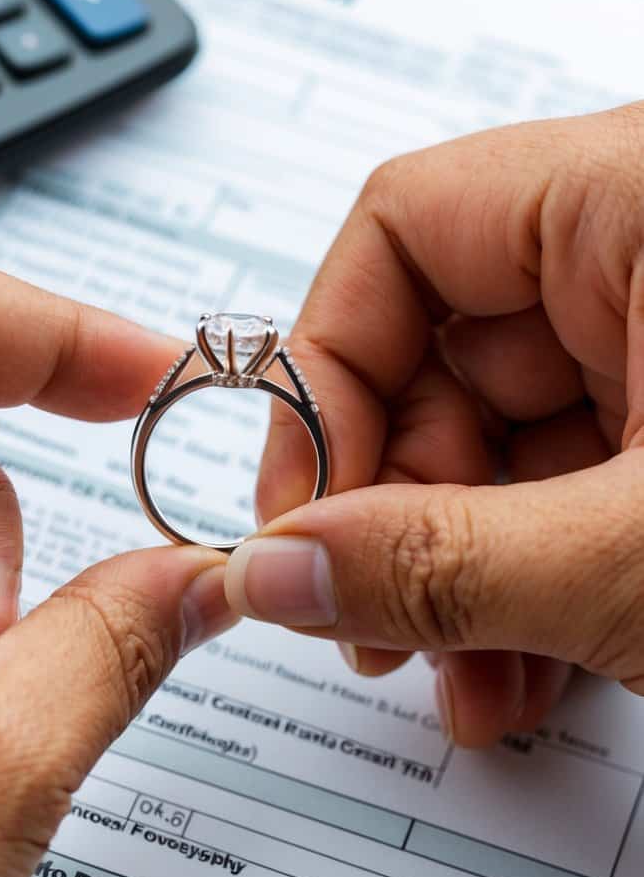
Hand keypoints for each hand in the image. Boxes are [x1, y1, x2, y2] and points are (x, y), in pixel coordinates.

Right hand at [225, 103, 643, 747]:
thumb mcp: (643, 556)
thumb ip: (443, 562)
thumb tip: (270, 573)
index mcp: (640, 195)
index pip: (405, 228)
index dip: (327, 375)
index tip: (305, 512)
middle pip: (439, 354)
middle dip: (396, 511)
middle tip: (373, 623)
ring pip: (502, 440)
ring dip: (462, 575)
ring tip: (465, 680)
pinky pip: (572, 482)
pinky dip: (536, 581)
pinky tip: (525, 673)